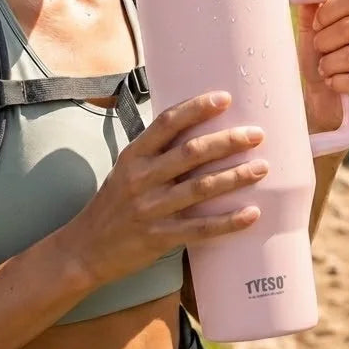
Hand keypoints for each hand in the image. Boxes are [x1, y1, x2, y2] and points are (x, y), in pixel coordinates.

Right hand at [66, 93, 267, 286]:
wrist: (85, 249)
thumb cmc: (113, 203)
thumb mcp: (126, 169)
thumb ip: (155, 151)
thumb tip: (194, 126)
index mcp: (134, 156)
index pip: (167, 123)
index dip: (197, 108)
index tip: (225, 99)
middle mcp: (141, 179)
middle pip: (191, 153)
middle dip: (227, 141)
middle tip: (256, 134)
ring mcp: (151, 209)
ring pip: (201, 188)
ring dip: (235, 177)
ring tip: (262, 168)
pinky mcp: (159, 238)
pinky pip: (200, 229)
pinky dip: (228, 222)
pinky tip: (252, 213)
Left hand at [294, 0, 348, 130]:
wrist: (321, 104)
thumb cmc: (320, 61)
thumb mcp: (312, 29)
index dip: (327, 11)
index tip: (315, 25)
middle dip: (325, 42)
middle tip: (319, 53)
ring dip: (330, 65)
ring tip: (325, 70)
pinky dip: (339, 83)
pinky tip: (334, 85)